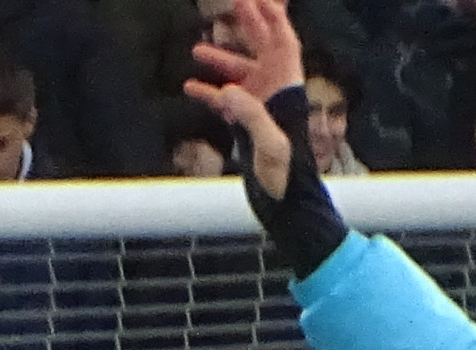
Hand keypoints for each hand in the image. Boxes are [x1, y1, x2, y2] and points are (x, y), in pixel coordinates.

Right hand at [187, 0, 301, 194]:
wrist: (285, 203)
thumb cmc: (285, 176)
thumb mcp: (270, 145)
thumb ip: (250, 115)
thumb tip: (227, 91)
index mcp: (286, 89)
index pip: (283, 42)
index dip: (273, 18)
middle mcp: (273, 91)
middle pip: (261, 48)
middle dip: (248, 23)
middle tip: (234, 1)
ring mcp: (259, 106)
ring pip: (238, 73)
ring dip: (220, 59)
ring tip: (196, 50)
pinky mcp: (245, 123)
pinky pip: (225, 101)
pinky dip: (208, 93)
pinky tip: (189, 88)